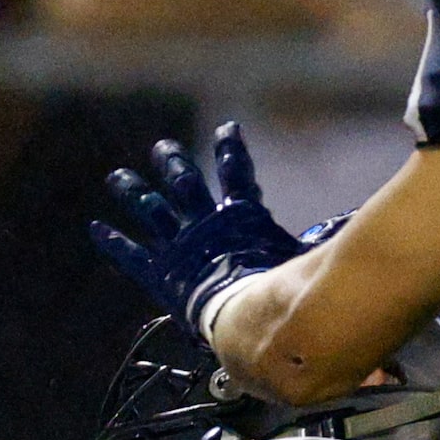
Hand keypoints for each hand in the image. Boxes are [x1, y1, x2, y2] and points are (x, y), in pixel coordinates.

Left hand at [90, 124, 303, 339]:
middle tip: (162, 147)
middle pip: (185, 183)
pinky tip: (94, 227)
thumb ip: (318, 241)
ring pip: (151, 209)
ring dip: (133, 191)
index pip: (237, 172)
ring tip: (117, 177)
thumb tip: (345, 230)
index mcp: (239, 215)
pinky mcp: (158, 270)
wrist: (243, 312)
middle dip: (172, 163)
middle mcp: (204, 222)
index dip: (231, 148)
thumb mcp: (301, 258)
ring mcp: (178, 244)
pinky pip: (130, 253)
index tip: (227, 128)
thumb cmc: (276, 288)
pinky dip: (112, 240)